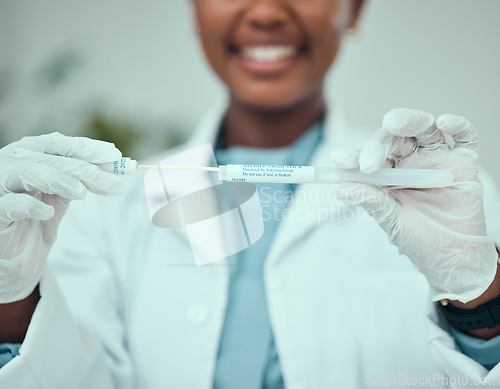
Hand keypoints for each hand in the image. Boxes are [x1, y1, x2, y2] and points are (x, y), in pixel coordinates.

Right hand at [0, 132, 124, 302]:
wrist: (17, 258)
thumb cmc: (39, 219)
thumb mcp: (66, 194)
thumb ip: (85, 178)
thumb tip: (118, 165)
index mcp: (29, 154)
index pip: (59, 143)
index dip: (87, 148)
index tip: (116, 157)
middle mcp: (12, 164)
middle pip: (52, 159)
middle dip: (87, 170)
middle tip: (115, 184)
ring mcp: (0, 187)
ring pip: (29, 173)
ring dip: (60, 180)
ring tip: (82, 193)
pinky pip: (10, 205)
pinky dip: (30, 206)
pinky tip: (48, 213)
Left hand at [330, 108, 497, 303]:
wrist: (453, 258)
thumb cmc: (418, 238)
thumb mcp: (390, 221)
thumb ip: (371, 201)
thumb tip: (339, 190)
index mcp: (388, 173)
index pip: (369, 157)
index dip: (354, 157)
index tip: (338, 160)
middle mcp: (411, 160)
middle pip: (394, 138)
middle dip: (378, 143)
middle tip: (369, 162)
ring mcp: (437, 158)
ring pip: (423, 128)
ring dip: (410, 121)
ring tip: (395, 123)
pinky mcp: (464, 161)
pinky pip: (464, 137)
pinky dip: (457, 125)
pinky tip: (444, 123)